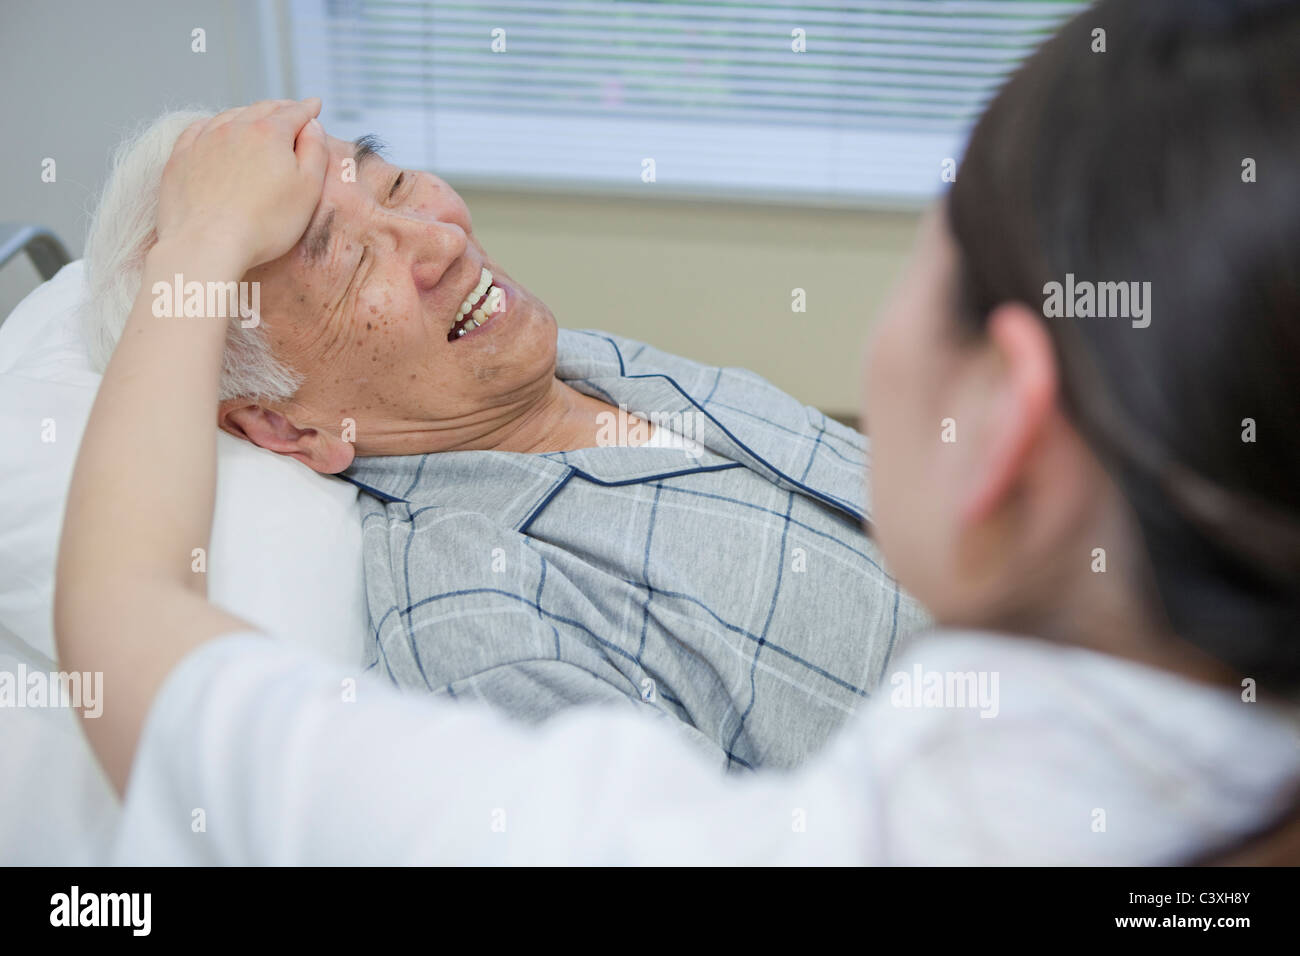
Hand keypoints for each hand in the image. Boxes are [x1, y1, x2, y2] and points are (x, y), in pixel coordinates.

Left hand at [156, 98, 328, 272]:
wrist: (206, 244)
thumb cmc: (264, 224)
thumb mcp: (308, 189)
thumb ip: (315, 151)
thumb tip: (312, 126)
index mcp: (269, 133)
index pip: (295, 113)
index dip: (308, 109)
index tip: (315, 105)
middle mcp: (235, 128)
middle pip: (262, 109)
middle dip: (280, 107)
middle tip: (291, 109)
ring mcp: (204, 141)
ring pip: (230, 116)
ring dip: (247, 113)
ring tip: (257, 116)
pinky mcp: (181, 158)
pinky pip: (198, 130)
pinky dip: (213, 124)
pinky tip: (216, 128)